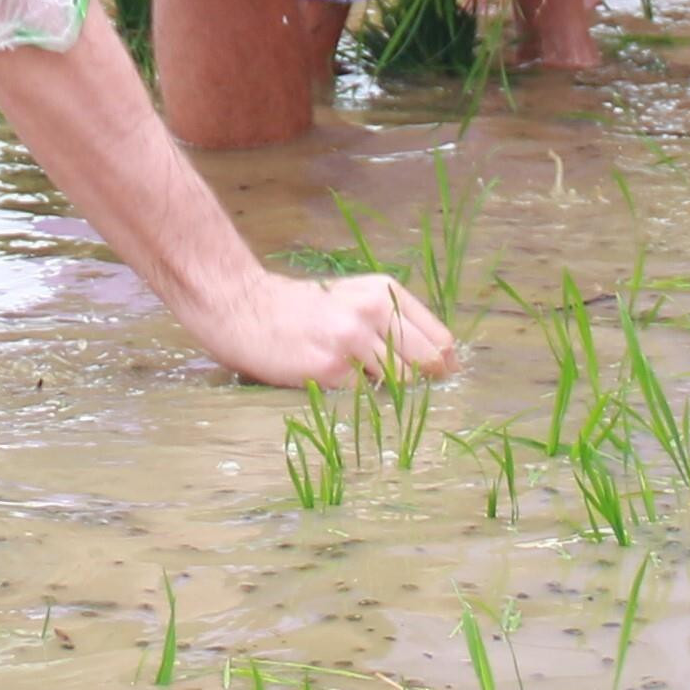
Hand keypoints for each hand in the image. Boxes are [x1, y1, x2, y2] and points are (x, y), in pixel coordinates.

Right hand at [172, 262, 462, 387]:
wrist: (245, 309)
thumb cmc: (303, 309)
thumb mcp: (354, 298)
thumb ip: (394, 322)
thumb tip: (442, 363)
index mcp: (385, 291)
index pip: (441, 338)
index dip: (444, 366)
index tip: (439, 380)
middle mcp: (374, 311)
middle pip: (428, 362)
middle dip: (423, 382)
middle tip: (404, 389)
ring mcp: (352, 340)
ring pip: (399, 383)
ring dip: (385, 390)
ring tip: (355, 377)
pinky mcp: (331, 368)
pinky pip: (364, 397)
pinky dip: (356, 398)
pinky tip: (332, 381)